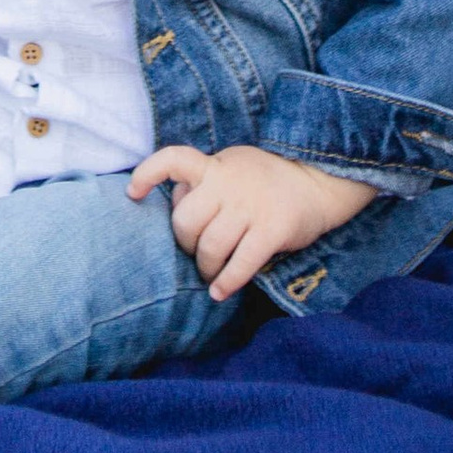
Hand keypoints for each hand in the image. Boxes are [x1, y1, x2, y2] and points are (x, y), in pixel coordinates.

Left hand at [127, 143, 377, 302]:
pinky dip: (227, 282)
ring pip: (210, 246)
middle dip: (184, 243)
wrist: (320, 182)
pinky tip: (220, 292)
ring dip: (205, 268)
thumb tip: (173, 202)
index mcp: (216, 166)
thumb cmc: (267, 180)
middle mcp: (229, 183)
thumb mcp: (232, 167)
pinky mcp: (272, 230)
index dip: (148, 174)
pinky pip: (241, 264)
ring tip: (211, 274)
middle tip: (195, 252)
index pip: (174, 159)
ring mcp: (251, 206)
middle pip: (185, 220)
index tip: (132, 194)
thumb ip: (204, 181)